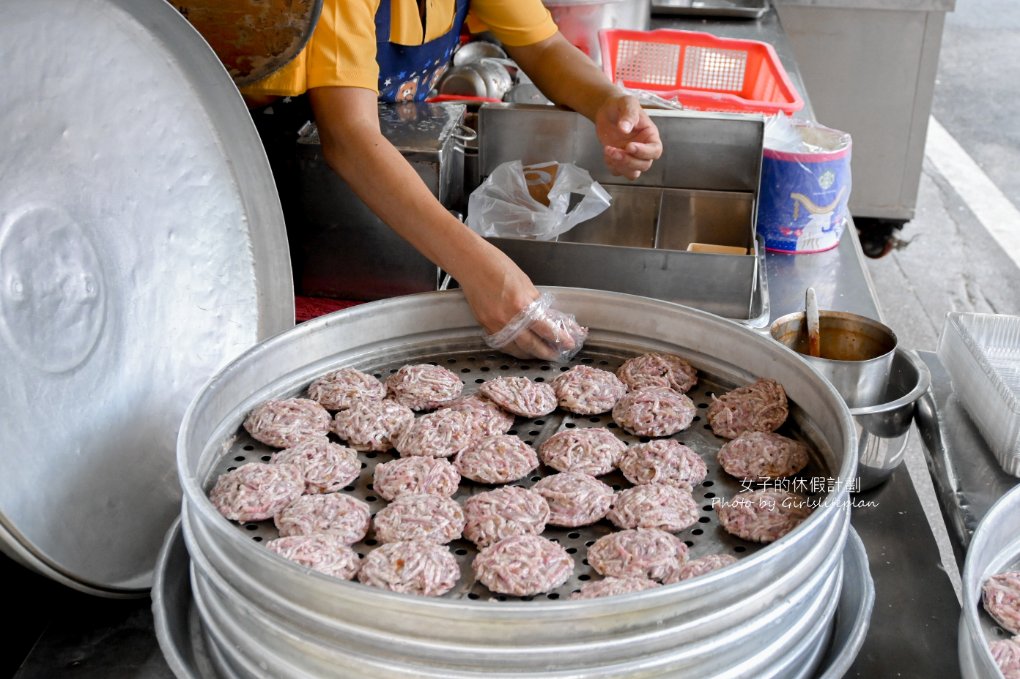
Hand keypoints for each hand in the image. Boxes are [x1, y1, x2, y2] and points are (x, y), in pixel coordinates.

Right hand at [456, 246, 579, 360]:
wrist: (471, 264)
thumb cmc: (498, 266)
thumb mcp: (525, 283)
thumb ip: (536, 303)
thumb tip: (548, 318)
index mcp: (521, 305)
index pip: (545, 329)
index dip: (559, 338)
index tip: (569, 343)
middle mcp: (507, 319)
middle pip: (530, 344)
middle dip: (545, 352)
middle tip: (556, 355)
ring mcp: (494, 324)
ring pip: (514, 349)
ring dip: (529, 354)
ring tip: (539, 354)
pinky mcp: (484, 326)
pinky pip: (501, 344)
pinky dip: (513, 349)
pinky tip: (520, 348)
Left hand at [595, 94, 662, 179]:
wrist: (607, 110)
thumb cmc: (621, 105)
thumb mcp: (627, 103)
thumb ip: (628, 115)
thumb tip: (625, 128)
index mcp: (650, 135)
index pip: (655, 150)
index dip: (644, 152)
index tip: (629, 146)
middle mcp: (643, 148)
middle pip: (644, 165)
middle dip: (628, 160)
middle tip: (614, 150)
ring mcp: (631, 156)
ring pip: (633, 173)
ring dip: (620, 166)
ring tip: (609, 151)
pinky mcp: (619, 160)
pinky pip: (618, 172)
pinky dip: (612, 166)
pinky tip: (607, 153)